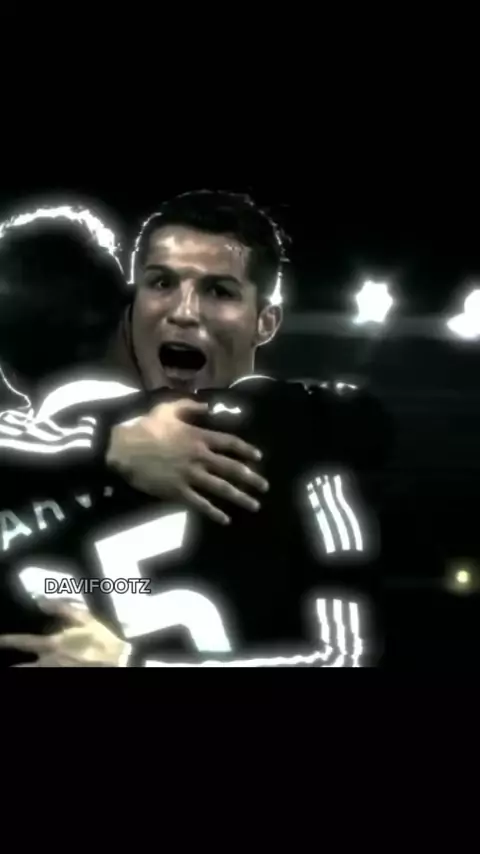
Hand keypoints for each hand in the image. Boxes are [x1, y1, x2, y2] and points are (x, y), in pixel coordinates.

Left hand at [0, 599, 129, 666]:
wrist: (118, 661)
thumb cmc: (101, 639)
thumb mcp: (85, 618)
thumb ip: (61, 608)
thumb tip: (41, 602)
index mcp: (53, 644)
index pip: (23, 642)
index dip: (7, 641)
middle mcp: (49, 661)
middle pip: (23, 667)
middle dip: (13, 666)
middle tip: (6, 664)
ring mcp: (55, 671)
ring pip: (32, 673)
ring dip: (22, 671)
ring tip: (15, 669)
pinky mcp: (62, 676)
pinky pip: (43, 675)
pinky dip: (38, 671)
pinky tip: (40, 668)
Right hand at [107, 398, 268, 524]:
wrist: (123, 449)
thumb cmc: (145, 427)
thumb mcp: (167, 409)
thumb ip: (189, 406)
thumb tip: (207, 405)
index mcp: (199, 437)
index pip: (230, 443)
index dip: (246, 450)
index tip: (258, 457)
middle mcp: (200, 457)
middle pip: (232, 468)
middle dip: (251, 478)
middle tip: (265, 486)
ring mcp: (190, 476)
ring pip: (221, 488)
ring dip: (240, 497)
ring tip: (255, 505)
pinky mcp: (178, 491)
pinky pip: (200, 504)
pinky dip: (214, 512)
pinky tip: (225, 519)